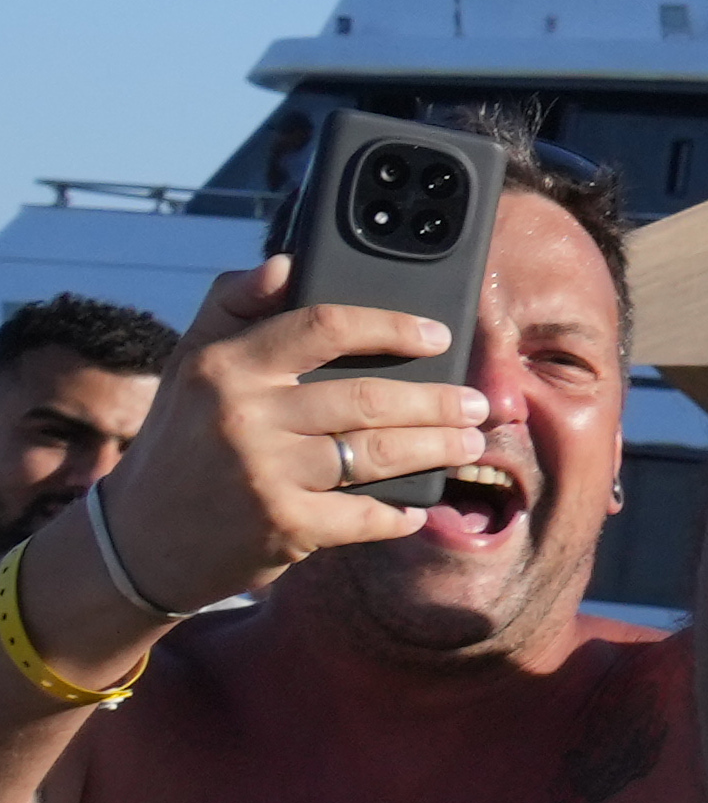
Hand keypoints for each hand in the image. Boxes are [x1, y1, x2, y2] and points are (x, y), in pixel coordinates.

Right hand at [87, 257, 489, 627]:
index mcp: (225, 365)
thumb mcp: (191, 362)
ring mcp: (263, 474)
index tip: (439, 335)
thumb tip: (284, 262)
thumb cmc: (183, 437)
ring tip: (470, 445)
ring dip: (437, 449)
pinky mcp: (279, 527)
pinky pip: (363, 516)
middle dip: (439, 402)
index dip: (393, 325)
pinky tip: (416, 507)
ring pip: (377, 453)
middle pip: (370, 397)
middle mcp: (242, 415)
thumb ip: (234, 303)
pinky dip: (398, 514)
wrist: (136, 539)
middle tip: (477, 404)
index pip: (324, 325)